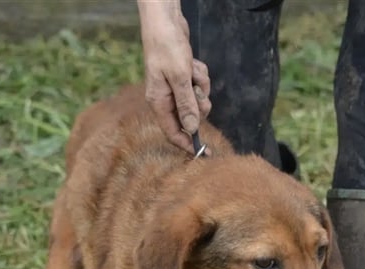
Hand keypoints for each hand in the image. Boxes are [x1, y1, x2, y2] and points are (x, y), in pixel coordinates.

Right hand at [138, 1, 211, 153]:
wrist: (165, 21)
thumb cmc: (167, 47)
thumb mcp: (180, 77)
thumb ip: (186, 104)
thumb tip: (192, 129)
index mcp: (159, 102)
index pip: (173, 132)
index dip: (188, 143)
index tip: (205, 152)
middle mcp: (165, 98)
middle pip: (189, 116)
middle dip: (199, 106)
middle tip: (200, 94)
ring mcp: (174, 87)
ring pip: (196, 99)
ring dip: (201, 86)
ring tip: (193, 70)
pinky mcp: (183, 76)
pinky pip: (198, 84)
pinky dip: (200, 75)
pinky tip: (193, 63)